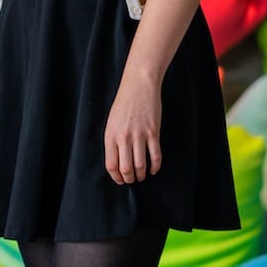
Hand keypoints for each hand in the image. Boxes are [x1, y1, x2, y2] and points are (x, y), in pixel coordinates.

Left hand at [104, 71, 162, 185]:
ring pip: (140, 165)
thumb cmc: (123, 104)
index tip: (120, 180)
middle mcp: (123, 138)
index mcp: (110, 136)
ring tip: (142, 176)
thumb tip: (117, 160)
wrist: (138, 86)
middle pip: (126, 168)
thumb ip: (113, 141)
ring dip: (142, 175)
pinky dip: (155, 167)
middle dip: (129, 179)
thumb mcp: (111, 122)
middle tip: (132, 180)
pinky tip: (154, 169)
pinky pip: (155, 156)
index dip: (116, 176)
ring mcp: (139, 136)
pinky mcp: (153, 133)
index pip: (111, 165)